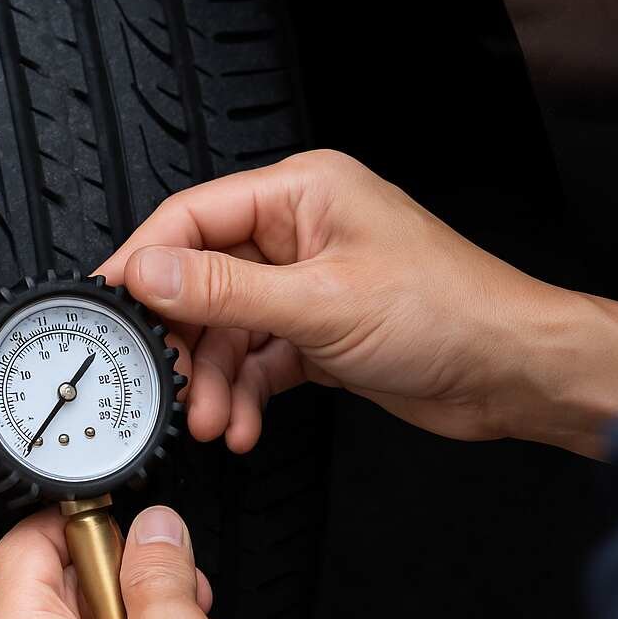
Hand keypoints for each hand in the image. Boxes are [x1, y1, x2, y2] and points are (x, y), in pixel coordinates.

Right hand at [97, 150, 617, 458]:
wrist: (512, 372)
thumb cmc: (448, 313)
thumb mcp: (321, 302)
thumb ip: (226, 291)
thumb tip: (149, 274)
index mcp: (301, 193)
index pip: (193, 217)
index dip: (143, 261)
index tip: (105, 305)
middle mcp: (299, 231)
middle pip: (203, 279)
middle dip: (186, 340)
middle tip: (165, 384)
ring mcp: (308, 282)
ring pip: (228, 328)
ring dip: (215, 380)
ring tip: (213, 422)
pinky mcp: (319, 331)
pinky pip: (258, 358)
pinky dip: (246, 393)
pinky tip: (243, 425)